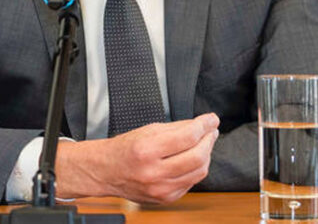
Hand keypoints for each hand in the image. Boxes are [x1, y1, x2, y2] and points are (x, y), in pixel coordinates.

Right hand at [55, 113, 219, 203]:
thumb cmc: (123, 150)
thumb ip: (175, 128)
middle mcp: (153, 172)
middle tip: (211, 131)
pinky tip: (191, 160)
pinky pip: (191, 183)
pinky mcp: (166, 198)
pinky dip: (195, 169)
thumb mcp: (146, 130)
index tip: (211, 119)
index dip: (204, 126)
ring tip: (203, 144)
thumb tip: (201, 125)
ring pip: (199, 172)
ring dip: (205, 155)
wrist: (106, 172)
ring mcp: (161, 188)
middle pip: (197, 156)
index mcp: (146, 150)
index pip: (187, 137)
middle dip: (209, 141)